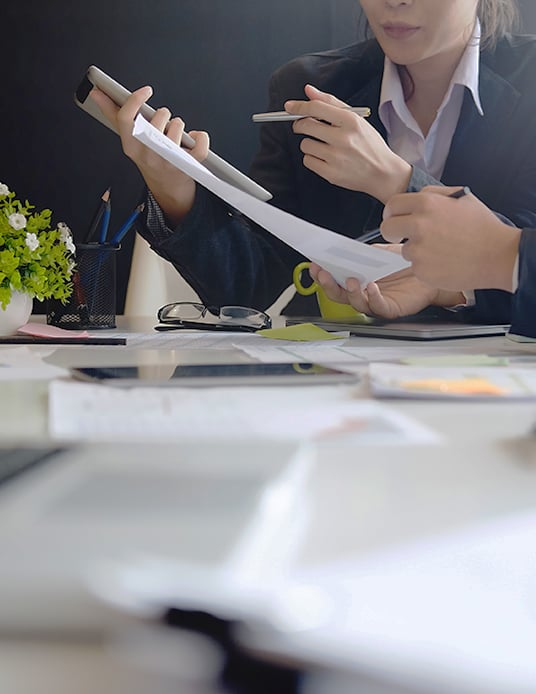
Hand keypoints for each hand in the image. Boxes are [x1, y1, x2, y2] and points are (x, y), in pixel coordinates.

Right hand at [90, 86, 209, 225]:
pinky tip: (194, 137)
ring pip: (177, 129)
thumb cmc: (149, 157)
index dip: (135, 100)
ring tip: (176, 132)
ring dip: (179, 125)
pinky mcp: (188, 166)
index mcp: (131, 146)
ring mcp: (168, 162)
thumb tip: (96, 92)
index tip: (146, 90)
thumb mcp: (129, 139)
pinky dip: (200, 137)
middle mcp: (148, 155)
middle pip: (155, 121)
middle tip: (164, 118)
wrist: (167, 188)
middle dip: (163, 114)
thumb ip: (112, 114)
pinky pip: (199, 144)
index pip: (126, 119)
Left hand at [284, 85, 410, 202]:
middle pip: (305, 126)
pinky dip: (313, 159)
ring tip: (323, 146)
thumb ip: (331, 103)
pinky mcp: (331, 174)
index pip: (316, 108)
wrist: (383, 173)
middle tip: (304, 126)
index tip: (289, 107)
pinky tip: (325, 158)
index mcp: (351, 121)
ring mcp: (336, 158)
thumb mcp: (357, 118)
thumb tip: (308, 91)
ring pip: (305, 145)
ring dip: (309, 143)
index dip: (298, 106)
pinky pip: (308, 161)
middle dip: (300, 124)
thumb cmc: (369, 145)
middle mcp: (343, 138)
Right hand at [309, 256, 462, 319]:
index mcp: (357, 278)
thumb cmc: (405, 262)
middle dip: (328, 285)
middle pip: (339, 294)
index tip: (314, 265)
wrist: (432, 268)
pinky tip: (371, 286)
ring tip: (351, 280)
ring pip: (356, 303)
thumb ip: (361, 254)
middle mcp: (364, 292)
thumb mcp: (379, 252)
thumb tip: (342, 248)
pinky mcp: (391, 308)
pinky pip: (378, 306)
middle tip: (323, 274)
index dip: (322, 274)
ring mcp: (376, 301)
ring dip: (350, 292)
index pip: (334, 279)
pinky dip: (373, 297)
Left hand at [381, 186, 520, 291]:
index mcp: (427, 204)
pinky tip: (444, 262)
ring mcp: (418, 250)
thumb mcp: (461, 198)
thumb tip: (415, 197)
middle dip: (392, 232)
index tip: (394, 219)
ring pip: (404, 250)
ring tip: (441, 250)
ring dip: (417, 251)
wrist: (497, 255)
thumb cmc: (482, 227)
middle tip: (402, 236)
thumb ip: (434, 194)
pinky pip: (415, 267)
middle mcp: (419, 225)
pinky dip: (426, 266)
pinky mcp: (421, 270)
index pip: (392, 205)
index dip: (391, 213)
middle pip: (387, 228)